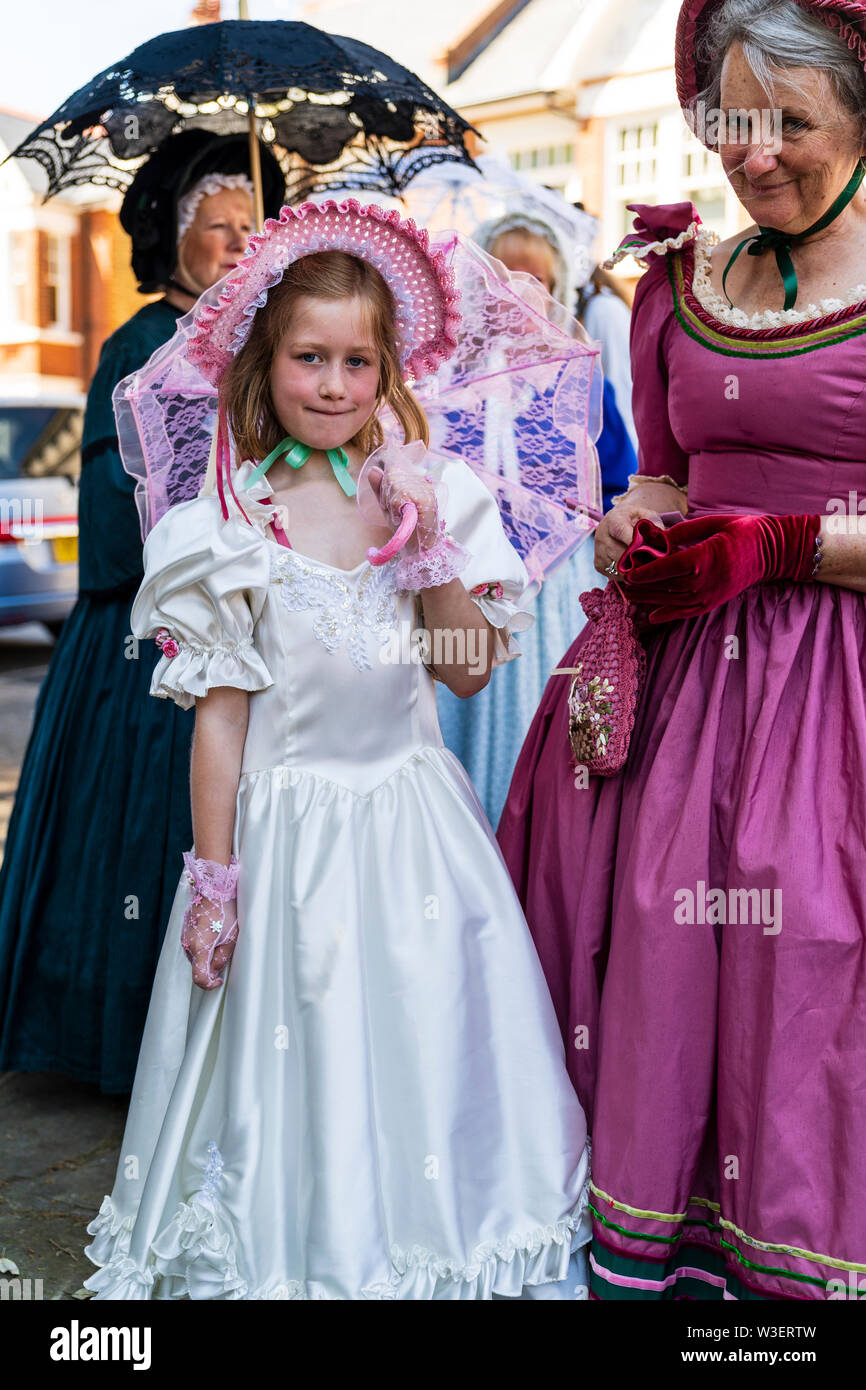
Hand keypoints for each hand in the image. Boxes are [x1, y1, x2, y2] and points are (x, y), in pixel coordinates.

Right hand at [181, 896, 237, 990]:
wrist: (213, 888)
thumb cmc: (225, 911)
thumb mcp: (231, 937)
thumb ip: (222, 957)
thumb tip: (215, 971)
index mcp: (199, 948)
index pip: (199, 978)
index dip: (210, 984)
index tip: (219, 980)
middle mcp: (187, 945)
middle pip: (198, 967)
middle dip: (213, 965)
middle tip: (226, 949)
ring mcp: (184, 938)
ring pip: (196, 957)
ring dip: (208, 955)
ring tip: (221, 936)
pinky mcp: (185, 932)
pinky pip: (194, 947)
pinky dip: (203, 947)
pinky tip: (214, 932)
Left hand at [367, 464, 440, 548]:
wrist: (419, 547)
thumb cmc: (405, 528)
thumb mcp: (387, 506)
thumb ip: (379, 488)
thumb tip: (372, 469)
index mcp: (413, 481)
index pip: (391, 471)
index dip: (386, 488)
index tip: (391, 505)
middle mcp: (421, 481)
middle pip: (391, 475)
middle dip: (387, 496)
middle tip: (397, 512)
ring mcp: (425, 488)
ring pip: (394, 483)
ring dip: (392, 503)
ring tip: (401, 515)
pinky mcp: (427, 498)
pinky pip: (401, 494)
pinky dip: (396, 507)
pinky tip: (403, 516)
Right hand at [594, 500, 667, 574]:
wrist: (615, 521)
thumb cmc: (635, 518)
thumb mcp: (646, 514)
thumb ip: (655, 524)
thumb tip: (663, 540)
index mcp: (614, 520)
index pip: (621, 532)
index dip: (633, 542)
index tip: (647, 550)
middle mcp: (602, 537)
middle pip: (621, 554)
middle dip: (638, 560)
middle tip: (652, 561)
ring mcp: (599, 552)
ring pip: (619, 569)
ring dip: (633, 570)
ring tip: (643, 564)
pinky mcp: (598, 565)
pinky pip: (615, 575)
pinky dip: (626, 575)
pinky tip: (633, 568)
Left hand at [617, 512, 820, 622]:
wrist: (773, 551)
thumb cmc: (744, 531)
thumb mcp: (714, 523)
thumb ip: (685, 532)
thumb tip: (658, 539)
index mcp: (706, 556)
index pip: (669, 567)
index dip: (647, 571)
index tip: (629, 572)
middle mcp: (707, 580)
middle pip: (667, 585)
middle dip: (643, 586)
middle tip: (622, 583)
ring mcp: (711, 594)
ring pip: (673, 600)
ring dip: (650, 599)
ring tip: (630, 596)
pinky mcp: (715, 602)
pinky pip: (687, 612)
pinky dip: (669, 615)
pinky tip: (652, 616)